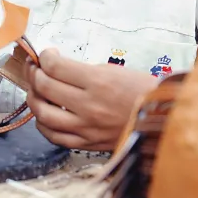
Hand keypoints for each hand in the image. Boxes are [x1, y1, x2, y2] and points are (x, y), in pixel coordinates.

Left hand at [23, 48, 157, 150]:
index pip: (55, 66)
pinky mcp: (88, 143)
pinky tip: (44, 114)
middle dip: (34, 73)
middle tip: (35, 68)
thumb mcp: (115, 71)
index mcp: (98, 82)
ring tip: (36, 90)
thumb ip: (84, 71)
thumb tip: (58, 68)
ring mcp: (86, 127)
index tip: (46, 55)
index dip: (45, 57)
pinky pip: (55, 136)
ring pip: (43, 114)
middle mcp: (89, 106)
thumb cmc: (144, 93)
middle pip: (44, 87)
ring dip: (33, 98)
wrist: (165, 121)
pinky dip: (43, 124)